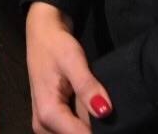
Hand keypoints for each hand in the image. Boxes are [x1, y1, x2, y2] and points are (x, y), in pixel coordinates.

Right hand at [26, 2, 112, 132]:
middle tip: (103, 104)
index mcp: (48, 113)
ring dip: (88, 126)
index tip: (115, 120)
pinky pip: (70, 130)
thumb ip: (87, 86)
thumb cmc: (56, 44)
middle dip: (95, 128)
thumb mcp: (73, 60)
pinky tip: (90, 107)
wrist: (42, 34)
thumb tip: (105, 111)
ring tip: (97, 103)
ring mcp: (44, 124)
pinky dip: (83, 123)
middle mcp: (43, 124)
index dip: (102, 132)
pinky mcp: (49, 121)